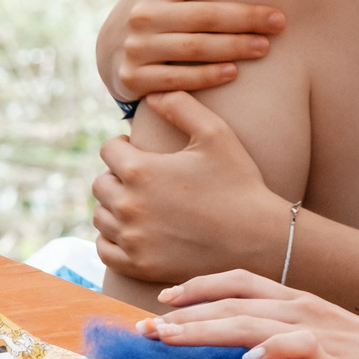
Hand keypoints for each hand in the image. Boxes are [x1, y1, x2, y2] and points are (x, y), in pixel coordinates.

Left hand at [91, 91, 289, 285]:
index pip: (108, 150)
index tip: (136, 148)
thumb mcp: (216, 133)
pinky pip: (105, 250)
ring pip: (100, 216)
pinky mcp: (139, 265)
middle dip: (117, 175)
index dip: (122, 145)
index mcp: (141, 170)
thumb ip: (181, 107)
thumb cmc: (239, 182)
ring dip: (113, 206)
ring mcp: (132, 239)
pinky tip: (130, 230)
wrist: (258, 237)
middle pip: (100, 184)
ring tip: (137, 201)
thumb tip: (151, 94)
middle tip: (141, 176)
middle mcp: (128, 205)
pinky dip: (110, 238)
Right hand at [106, 0, 282, 98]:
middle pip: (206, 14)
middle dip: (247, 17)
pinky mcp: (136, 78)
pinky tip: (235, 73)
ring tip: (267, 46)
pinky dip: (207, 76)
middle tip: (281, 21)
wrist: (112, 49)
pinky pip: (178, 79)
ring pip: (195, 48)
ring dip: (234, 47)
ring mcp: (138, 46)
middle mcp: (144, 12)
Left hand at [141, 269, 358, 358]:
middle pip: (231, 301)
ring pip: (249, 320)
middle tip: (144, 328)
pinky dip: (269, 349)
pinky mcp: (333, 355)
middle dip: (183, 313)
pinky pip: (296, 346)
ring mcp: (317, 328)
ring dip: (204, 328)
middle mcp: (302, 307)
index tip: (163, 300)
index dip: (199, 288)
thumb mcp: (320, 350)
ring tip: (168, 338)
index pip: (239, 283)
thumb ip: (284, 351)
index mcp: (298, 302)